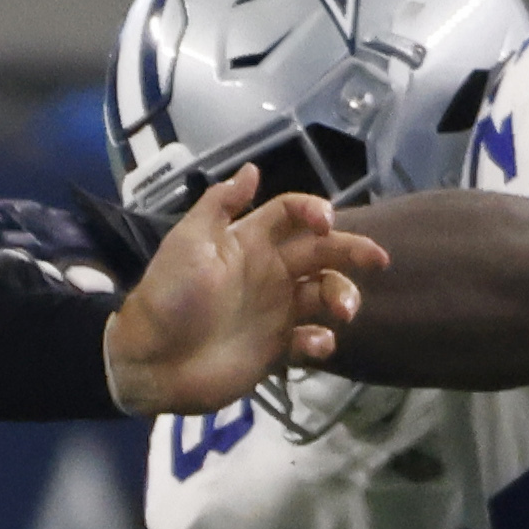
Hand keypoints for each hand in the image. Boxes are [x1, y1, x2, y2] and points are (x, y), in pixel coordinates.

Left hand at [102, 168, 387, 416]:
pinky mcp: (276, 349)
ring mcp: (275, 311)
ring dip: (343, 296)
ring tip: (346, 311)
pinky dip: (321, 340)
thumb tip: (252, 168)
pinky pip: (311, 339)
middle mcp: (268, 272)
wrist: (151, 361)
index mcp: (248, 242)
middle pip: (321, 252)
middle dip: (351, 251)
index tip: (325, 222)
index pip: (291, 214)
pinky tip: (316, 344)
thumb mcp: (188, 242)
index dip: (312, 211)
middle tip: (377, 259)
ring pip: (325, 294)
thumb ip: (220, 205)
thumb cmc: (169, 296)